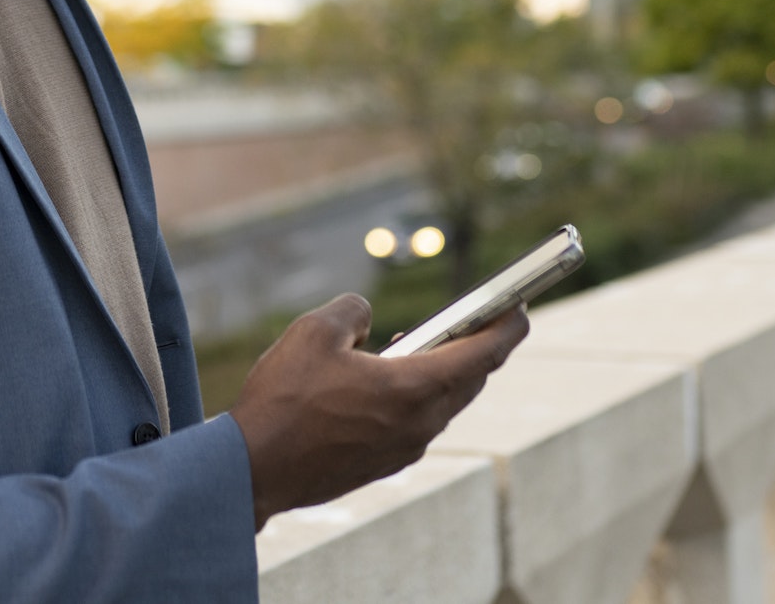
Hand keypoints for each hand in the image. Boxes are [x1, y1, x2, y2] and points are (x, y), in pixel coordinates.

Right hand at [228, 293, 527, 531]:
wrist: (255, 468)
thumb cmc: (284, 398)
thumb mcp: (315, 330)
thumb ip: (355, 310)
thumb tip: (369, 316)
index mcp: (415, 388)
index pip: (485, 353)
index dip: (508, 326)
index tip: (520, 307)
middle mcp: (420, 424)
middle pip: (470, 380)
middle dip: (477, 346)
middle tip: (474, 318)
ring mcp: (404, 449)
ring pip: (444, 404)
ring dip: (441, 371)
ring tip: (416, 343)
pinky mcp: (384, 464)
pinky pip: (418, 423)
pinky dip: (417, 396)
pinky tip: (384, 381)